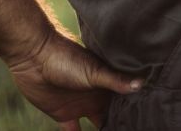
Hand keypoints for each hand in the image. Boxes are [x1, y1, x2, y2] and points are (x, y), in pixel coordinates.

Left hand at [4, 26, 144, 130]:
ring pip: (97, 125)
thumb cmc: (67, 58)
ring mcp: (81, 106)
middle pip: (113, 116)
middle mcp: (97, 97)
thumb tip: (142, 84)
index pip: (126, 103)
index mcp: (108, 86)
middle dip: (120, 123)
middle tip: (134, 128)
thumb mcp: (94, 71)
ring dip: (103, 130)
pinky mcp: (63, 115)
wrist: (34, 56)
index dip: (134, 113)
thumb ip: (117, 80)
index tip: (146, 121)